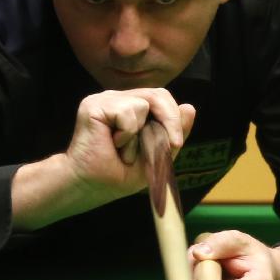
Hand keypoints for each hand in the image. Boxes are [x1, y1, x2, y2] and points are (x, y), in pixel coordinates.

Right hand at [65, 88, 195, 201]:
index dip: (174, 118)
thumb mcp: (156, 156)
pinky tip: (113, 144)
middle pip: (158, 94)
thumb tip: (190, 107)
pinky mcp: (95, 104)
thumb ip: (171, 134)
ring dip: (139, 135)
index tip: (177, 143)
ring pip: (143, 103)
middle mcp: (120, 99)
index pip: (161, 99)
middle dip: (170, 120)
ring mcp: (106, 99)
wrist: (89, 186)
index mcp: (132, 108)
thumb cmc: (117, 174)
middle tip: (173, 143)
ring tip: (123, 150)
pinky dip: (127, 134)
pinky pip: (127, 112)